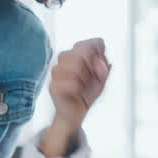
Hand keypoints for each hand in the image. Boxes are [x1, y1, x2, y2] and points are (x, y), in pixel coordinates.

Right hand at [42, 37, 109, 156]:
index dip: (101, 55)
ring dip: (84, 79)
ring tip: (82, 86)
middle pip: (83, 51)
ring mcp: (57, 71)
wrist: (74, 114)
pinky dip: (77, 89)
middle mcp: (65, 59)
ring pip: (75, 65)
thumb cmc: (86, 93)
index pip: (95, 43)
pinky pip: (70, 82)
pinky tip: (77, 93)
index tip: (100, 67)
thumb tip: (101, 62)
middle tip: (91, 79)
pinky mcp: (53, 85)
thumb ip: (103, 69)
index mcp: (78, 53)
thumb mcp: (101, 80)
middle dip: (91, 67)